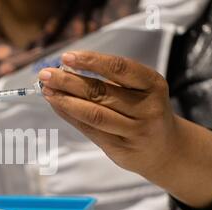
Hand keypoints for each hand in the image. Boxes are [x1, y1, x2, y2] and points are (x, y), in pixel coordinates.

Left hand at [39, 51, 177, 177]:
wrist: (166, 150)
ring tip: (47, 91)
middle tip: (45, 74)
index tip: (66, 57)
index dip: (91, 61)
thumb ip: (110, 82)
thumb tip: (66, 70)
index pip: (119, 68)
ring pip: (94, 114)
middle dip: (69, 81)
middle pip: (101, 92)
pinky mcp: (120, 148)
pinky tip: (57, 106)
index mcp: (153, 84)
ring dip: (65, 101)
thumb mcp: (140, 91)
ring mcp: (135, 131)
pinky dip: (70, 116)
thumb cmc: (145, 112)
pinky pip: (90, 130)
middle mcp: (147, 108)